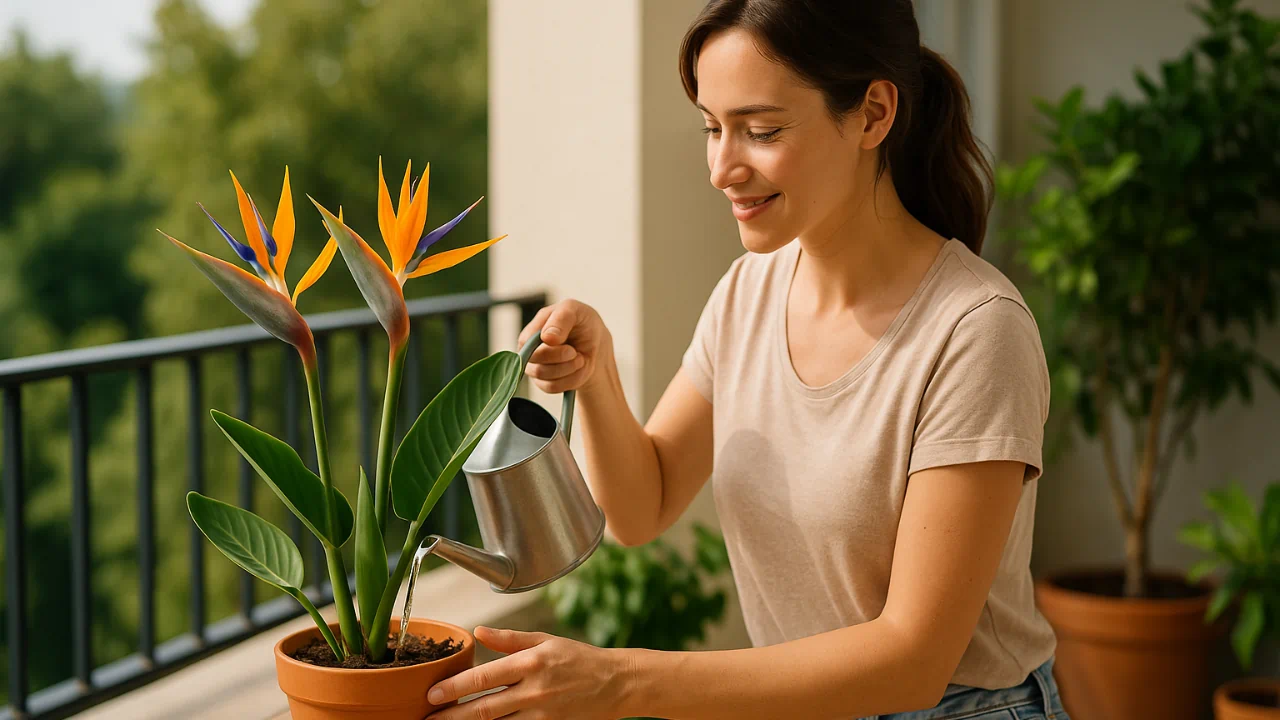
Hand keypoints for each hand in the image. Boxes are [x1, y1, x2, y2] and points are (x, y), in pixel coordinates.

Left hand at [426, 626, 630, 719]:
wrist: (618, 683)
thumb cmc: (580, 659)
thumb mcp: (546, 641)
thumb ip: (511, 640)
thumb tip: (478, 633)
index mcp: (531, 662)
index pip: (484, 677)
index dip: (455, 687)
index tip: (432, 693)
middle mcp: (535, 689)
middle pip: (484, 708)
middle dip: (452, 716)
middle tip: (428, 719)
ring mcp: (543, 713)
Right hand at [518, 299, 609, 393]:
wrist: (595, 341)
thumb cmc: (581, 321)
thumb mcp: (575, 311)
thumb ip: (560, 319)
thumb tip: (546, 338)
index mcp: (531, 331)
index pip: (526, 344)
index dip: (546, 347)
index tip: (563, 341)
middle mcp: (530, 351)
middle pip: (536, 364)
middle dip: (561, 358)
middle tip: (575, 351)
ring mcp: (536, 368)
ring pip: (546, 378)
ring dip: (569, 369)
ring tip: (579, 357)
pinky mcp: (546, 383)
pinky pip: (554, 388)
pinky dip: (572, 379)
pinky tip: (577, 367)